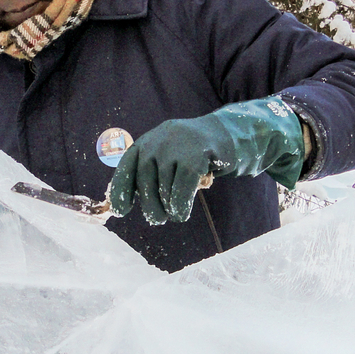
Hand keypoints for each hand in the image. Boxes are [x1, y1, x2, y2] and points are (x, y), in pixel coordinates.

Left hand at [108, 97, 307, 223]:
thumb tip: (123, 203)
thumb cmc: (198, 153)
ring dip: (170, 208)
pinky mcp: (195, 156)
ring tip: (178, 211)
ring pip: (165, 190)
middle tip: (158, 220)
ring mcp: (177, 147)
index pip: (127, 166)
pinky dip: (180, 207)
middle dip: (151, 207)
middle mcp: (158, 141)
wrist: (233, 133)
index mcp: (148, 141)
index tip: (122, 211)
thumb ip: (151, 174)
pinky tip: (183, 214)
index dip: (121, 190)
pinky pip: (182, 191)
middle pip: (145, 183)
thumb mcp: (170, 157)